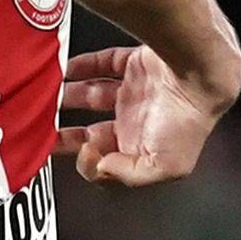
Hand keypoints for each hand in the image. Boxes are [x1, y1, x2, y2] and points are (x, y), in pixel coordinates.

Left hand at [61, 44, 223, 187]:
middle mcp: (138, 121)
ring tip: (48, 97)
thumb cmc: (187, 121)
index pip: (104, 161)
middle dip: (65, 133)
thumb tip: (102, 168)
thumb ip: (128, 175)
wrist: (199, 74)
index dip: (87, 161)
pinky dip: (82, 66)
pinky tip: (65, 69)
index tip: (82, 150)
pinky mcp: (137, 64)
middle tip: (41, 129)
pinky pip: (103, 63)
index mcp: (142, 147)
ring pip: (93, 96)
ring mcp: (137, 92)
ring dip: (69, 97)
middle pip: (91, 131)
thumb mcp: (163, 167)